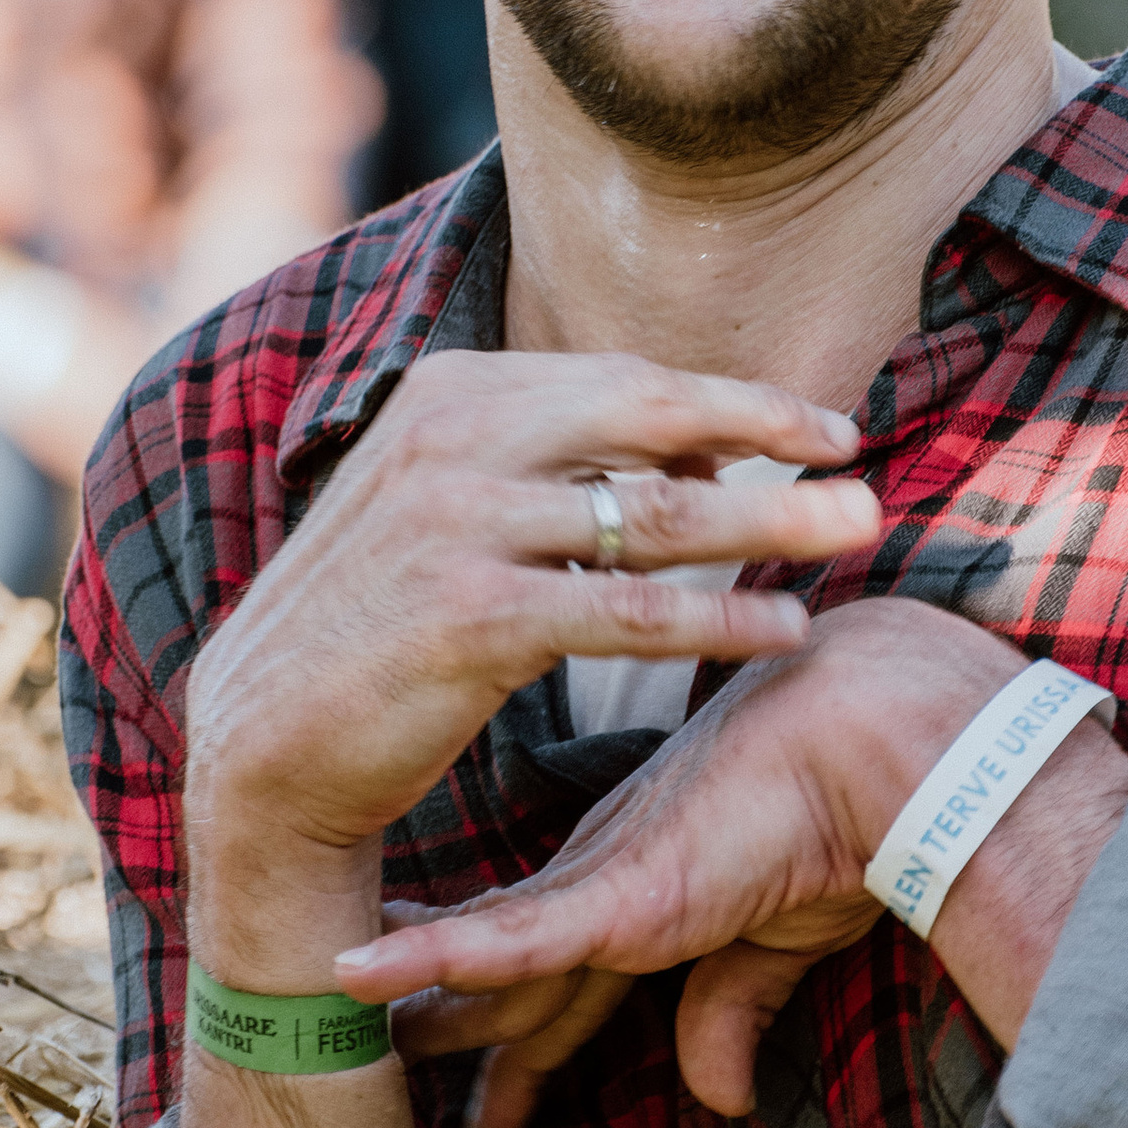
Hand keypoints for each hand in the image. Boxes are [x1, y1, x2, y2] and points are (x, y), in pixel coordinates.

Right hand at [183, 351, 877, 987]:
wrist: (263, 747)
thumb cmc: (374, 631)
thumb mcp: (442, 512)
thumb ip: (551, 468)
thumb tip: (697, 458)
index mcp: (445, 394)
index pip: (622, 381)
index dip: (733, 401)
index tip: (821, 426)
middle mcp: (448, 441)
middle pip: (649, 419)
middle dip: (769, 435)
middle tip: (864, 457)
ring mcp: (454, 526)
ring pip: (653, 516)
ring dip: (771, 524)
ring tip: (857, 533)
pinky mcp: (470, 618)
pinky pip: (628, 614)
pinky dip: (718, 622)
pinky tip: (785, 634)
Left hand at [333, 601, 1127, 1127]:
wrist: (896, 751)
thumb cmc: (853, 819)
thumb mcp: (782, 938)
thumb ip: (735, 1007)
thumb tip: (719, 1102)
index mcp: (646, 874)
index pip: (555, 956)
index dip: (503, 1007)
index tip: (447, 1037)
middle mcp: (608, 875)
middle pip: (504, 959)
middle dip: (443, 1010)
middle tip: (372, 1041)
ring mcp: (605, 884)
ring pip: (484, 959)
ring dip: (414, 998)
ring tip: (339, 1021)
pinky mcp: (621, 896)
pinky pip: (508, 944)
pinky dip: (431, 963)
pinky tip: (357, 978)